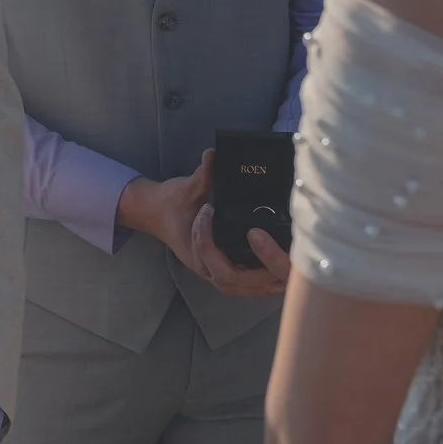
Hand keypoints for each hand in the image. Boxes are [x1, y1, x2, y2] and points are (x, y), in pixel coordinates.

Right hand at [126, 150, 290, 299]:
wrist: (155, 212)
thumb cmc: (169, 202)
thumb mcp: (185, 187)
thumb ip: (201, 174)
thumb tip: (213, 155)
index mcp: (191, 249)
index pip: (208, 257)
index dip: (220, 243)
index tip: (221, 215)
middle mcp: (202, 266)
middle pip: (230, 282)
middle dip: (257, 273)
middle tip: (279, 257)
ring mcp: (210, 271)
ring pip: (237, 288)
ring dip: (262, 284)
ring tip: (287, 272)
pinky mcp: (217, 269)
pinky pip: (240, 285)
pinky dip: (259, 283)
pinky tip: (279, 275)